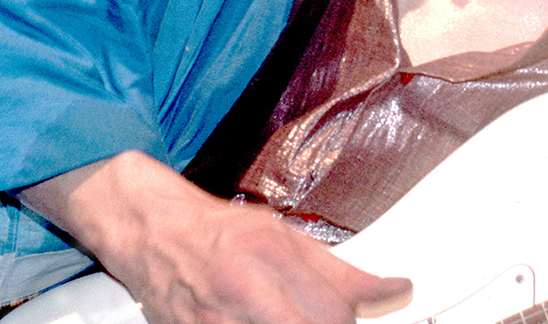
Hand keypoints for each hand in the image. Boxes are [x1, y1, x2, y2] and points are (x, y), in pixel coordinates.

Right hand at [19, 150, 412, 323]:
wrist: (153, 233)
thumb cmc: (219, 232)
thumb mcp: (284, 234)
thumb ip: (341, 270)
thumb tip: (395, 288)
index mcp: (274, 255)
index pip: (338, 310)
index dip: (350, 317)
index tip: (354, 311)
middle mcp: (245, 289)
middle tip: (320, 317)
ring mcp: (217, 321)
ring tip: (285, 316)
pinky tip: (259, 320)